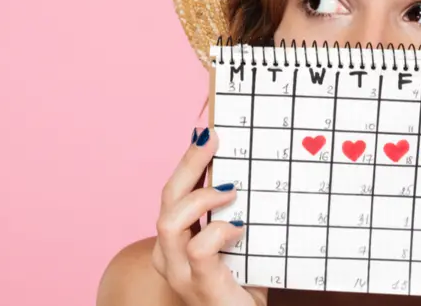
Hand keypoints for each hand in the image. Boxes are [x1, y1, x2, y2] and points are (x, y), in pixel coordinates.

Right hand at [151, 127, 267, 305]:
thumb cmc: (241, 287)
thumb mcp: (238, 245)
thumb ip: (235, 216)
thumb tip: (254, 174)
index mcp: (173, 243)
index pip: (172, 193)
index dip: (187, 161)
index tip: (206, 133)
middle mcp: (167, 256)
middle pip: (166, 199)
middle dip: (188, 163)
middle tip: (211, 137)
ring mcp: (180, 274)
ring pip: (169, 222)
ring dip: (200, 198)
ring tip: (230, 190)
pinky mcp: (200, 287)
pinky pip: (198, 249)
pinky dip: (217, 231)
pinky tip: (238, 228)